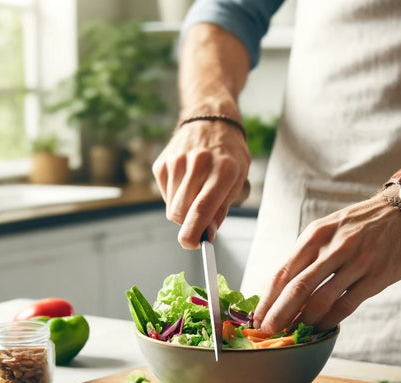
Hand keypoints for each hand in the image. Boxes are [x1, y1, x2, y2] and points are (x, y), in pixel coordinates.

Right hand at [153, 120, 250, 248]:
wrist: (210, 119)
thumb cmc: (228, 153)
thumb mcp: (237, 178)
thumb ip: (221, 209)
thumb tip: (207, 234)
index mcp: (222, 170)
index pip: (201, 208)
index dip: (194, 232)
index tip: (191, 244)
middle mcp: (197, 164)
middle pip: (181, 213)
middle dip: (188, 224)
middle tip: (200, 220)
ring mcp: (176, 162)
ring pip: (172, 207)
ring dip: (183, 209)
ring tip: (196, 191)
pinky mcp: (162, 163)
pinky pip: (165, 195)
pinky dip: (175, 196)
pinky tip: (186, 180)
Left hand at [252, 191, 400, 333]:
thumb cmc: (360, 224)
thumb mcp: (328, 228)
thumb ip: (307, 255)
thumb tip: (282, 290)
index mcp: (315, 235)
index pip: (283, 272)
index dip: (267, 300)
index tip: (257, 318)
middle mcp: (334, 247)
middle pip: (297, 288)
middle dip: (279, 315)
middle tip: (268, 332)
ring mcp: (356, 262)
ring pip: (321, 300)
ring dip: (304, 321)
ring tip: (295, 333)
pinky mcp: (376, 276)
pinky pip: (346, 304)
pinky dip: (330, 320)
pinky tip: (322, 327)